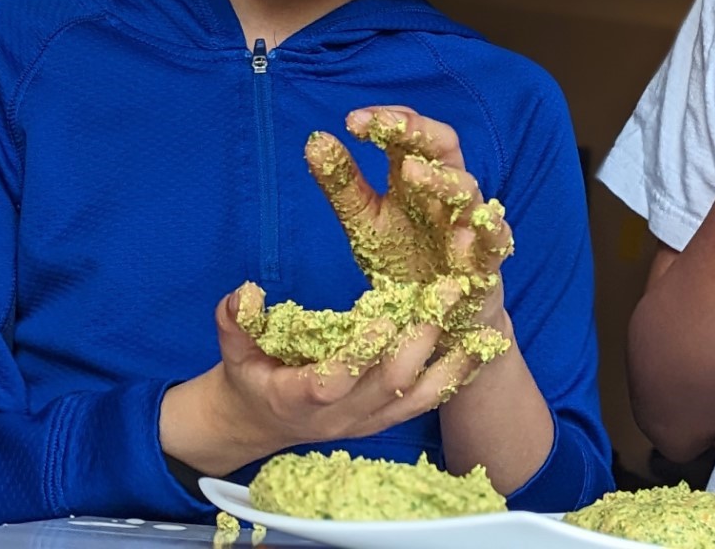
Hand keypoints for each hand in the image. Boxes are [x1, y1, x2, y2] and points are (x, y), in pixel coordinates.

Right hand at [160, 286, 492, 474]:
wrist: (260, 423)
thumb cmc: (249, 378)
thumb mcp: (234, 350)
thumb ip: (236, 323)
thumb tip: (243, 293)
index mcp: (297, 398)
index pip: (331, 384)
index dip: (358, 355)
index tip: (384, 318)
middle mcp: (339, 416)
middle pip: (387, 387)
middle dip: (418, 341)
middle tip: (443, 296)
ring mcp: (367, 420)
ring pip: (416, 399)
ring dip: (449, 361)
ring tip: (476, 323)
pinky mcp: (386, 419)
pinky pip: (426, 402)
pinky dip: (454, 375)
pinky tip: (480, 347)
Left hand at [308, 107, 514, 289]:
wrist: (435, 315)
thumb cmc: (402, 259)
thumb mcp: (364, 221)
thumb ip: (342, 183)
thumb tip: (316, 140)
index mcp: (416, 176)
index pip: (409, 134)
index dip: (388, 121)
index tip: (353, 121)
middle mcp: (445, 192)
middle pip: (443, 147)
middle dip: (417, 131)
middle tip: (385, 126)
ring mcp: (468, 222)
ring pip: (467, 190)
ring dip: (441, 179)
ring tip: (412, 172)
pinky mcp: (486, 260)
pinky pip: (496, 240)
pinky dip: (487, 232)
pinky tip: (461, 237)